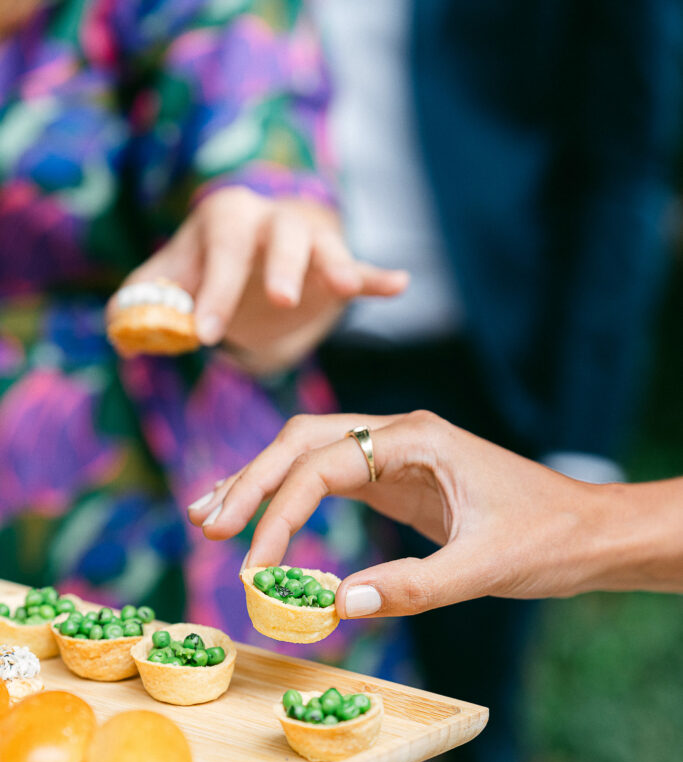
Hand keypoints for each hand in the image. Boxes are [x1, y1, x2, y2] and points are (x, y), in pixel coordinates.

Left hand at [107, 187, 407, 373]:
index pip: (220, 251)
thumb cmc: (207, 272)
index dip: (214, 290)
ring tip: (345, 286)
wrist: (253, 263)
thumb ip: (144, 300)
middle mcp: (270, 221)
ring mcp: (310, 241)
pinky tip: (399, 284)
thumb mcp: (173, 280)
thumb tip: (123, 332)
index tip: (206, 333)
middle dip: (280, 267)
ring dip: (333, 265)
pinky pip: (362, 268)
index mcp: (225, 219)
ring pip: (324, 246)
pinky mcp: (339, 266)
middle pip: (279, 237)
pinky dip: (379, 277)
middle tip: (281, 299)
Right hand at [187, 411, 618, 617]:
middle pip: (303, 442)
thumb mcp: (486, 568)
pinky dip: (292, 499)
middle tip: (207, 524)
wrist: (588, 532)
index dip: (279, 512)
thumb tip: (339, 605)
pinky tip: (263, 519)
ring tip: (211, 515)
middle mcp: (401, 435)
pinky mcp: (398, 481)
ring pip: (311, 456)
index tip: (254, 564)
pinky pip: (332, 481)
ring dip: (261, 483)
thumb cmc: (548, 540)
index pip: (323, 463)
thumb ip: (416, 587)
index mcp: (419, 439)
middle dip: (251, 481)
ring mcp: (397, 455)